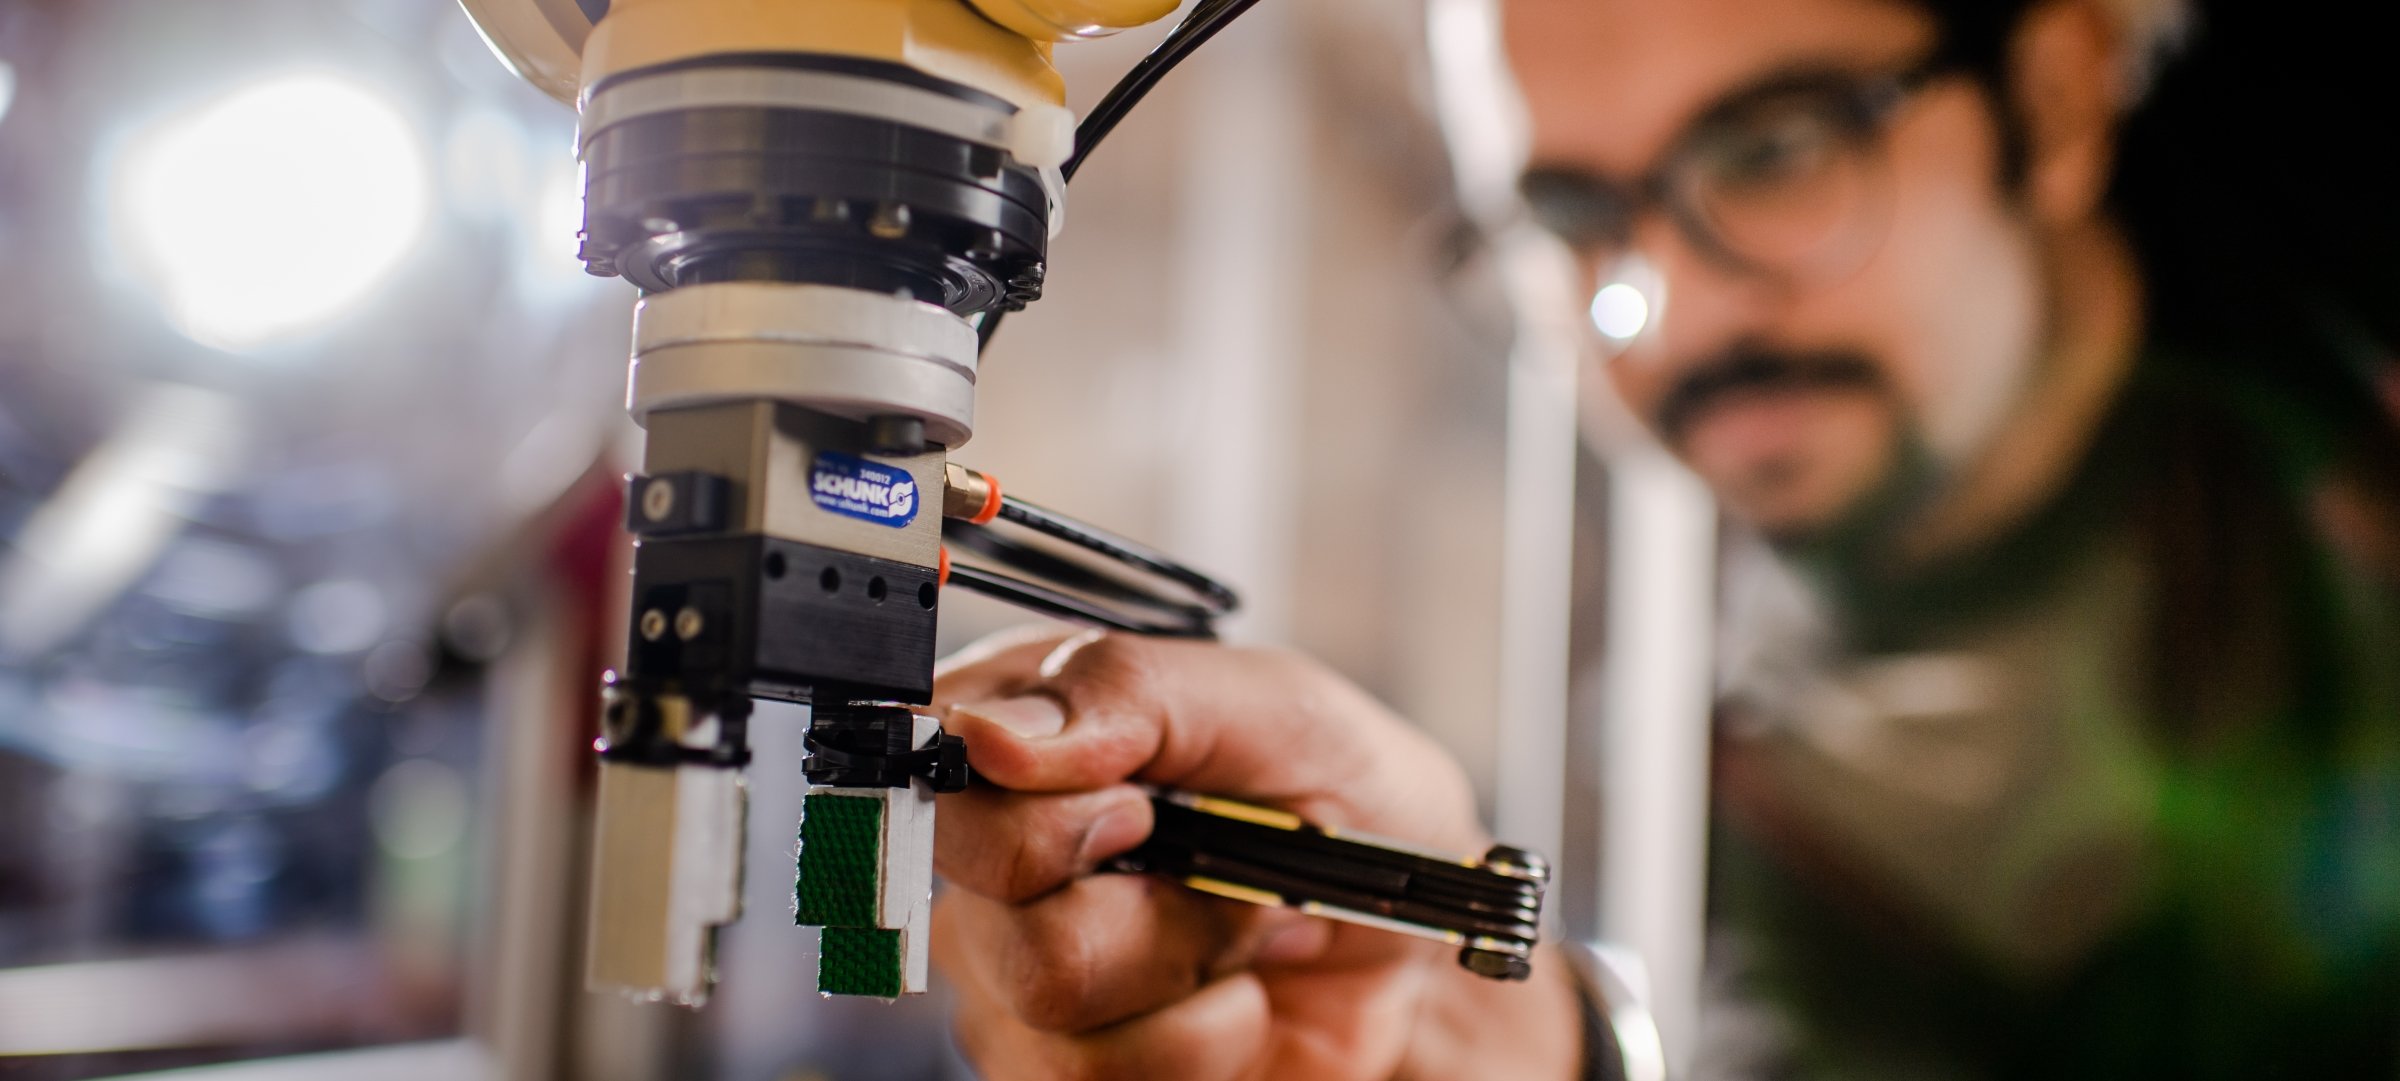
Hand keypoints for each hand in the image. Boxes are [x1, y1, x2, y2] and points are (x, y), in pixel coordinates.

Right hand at [930, 628, 1582, 1080]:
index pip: (943, 766)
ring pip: (1051, 1001)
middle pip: (995, 907)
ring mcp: (1012, 975)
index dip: (1039, 802)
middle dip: (1153, 900)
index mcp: (1024, 731)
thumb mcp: (1283, 708)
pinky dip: (1206, 1043)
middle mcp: (995, 858)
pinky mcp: (1053, 1068)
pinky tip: (1230, 999)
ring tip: (1241, 934)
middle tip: (1224, 871)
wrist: (1418, 948)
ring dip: (1192, 971)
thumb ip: (1136, 690)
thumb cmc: (1349, 809)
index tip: (1140, 805)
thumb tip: (998, 735)